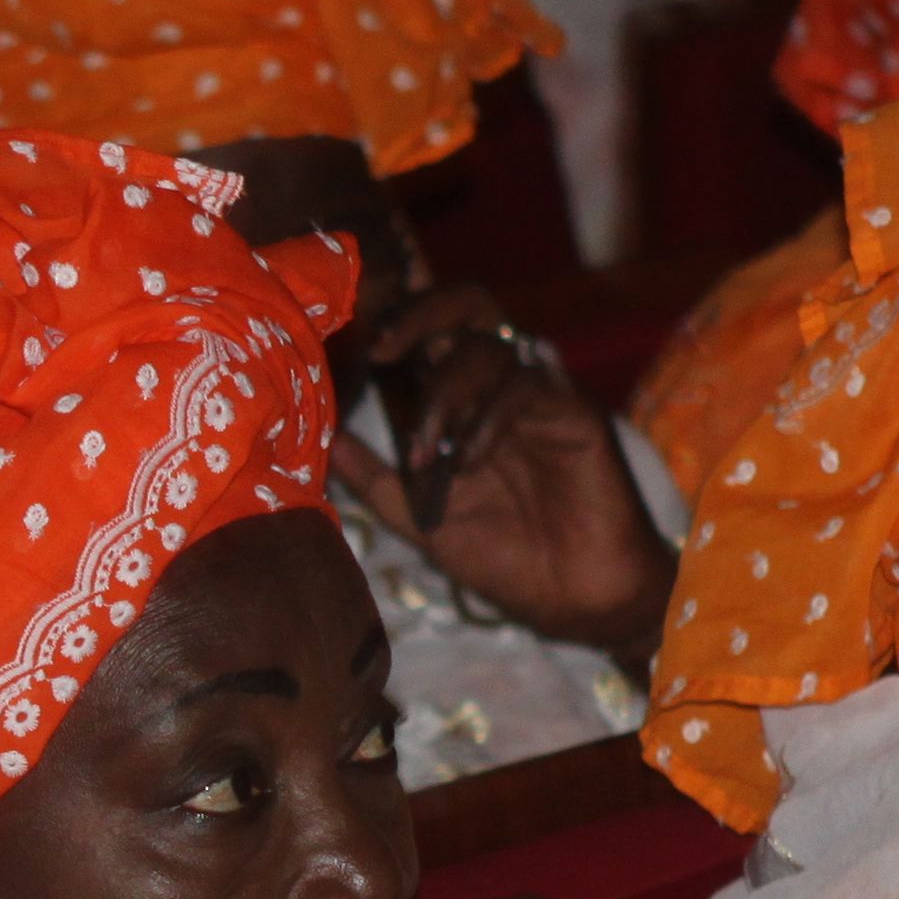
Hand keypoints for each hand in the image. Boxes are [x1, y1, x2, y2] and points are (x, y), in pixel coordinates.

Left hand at [328, 287, 676, 662]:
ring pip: (488, 344)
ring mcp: (537, 393)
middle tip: (382, 348)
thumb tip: (326, 440)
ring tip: (430, 454)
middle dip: (419, 312)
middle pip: (468, 302)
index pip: (433, 328)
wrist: (571, 596)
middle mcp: (500, 383)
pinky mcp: (573, 410)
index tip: (363, 333)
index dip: (402, 308)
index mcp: (463, 398)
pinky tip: (469, 461)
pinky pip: (525, 385)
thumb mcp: (420, 517)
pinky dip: (486, 418)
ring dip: (445, 394)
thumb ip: (376, 478)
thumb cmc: (502, 554)